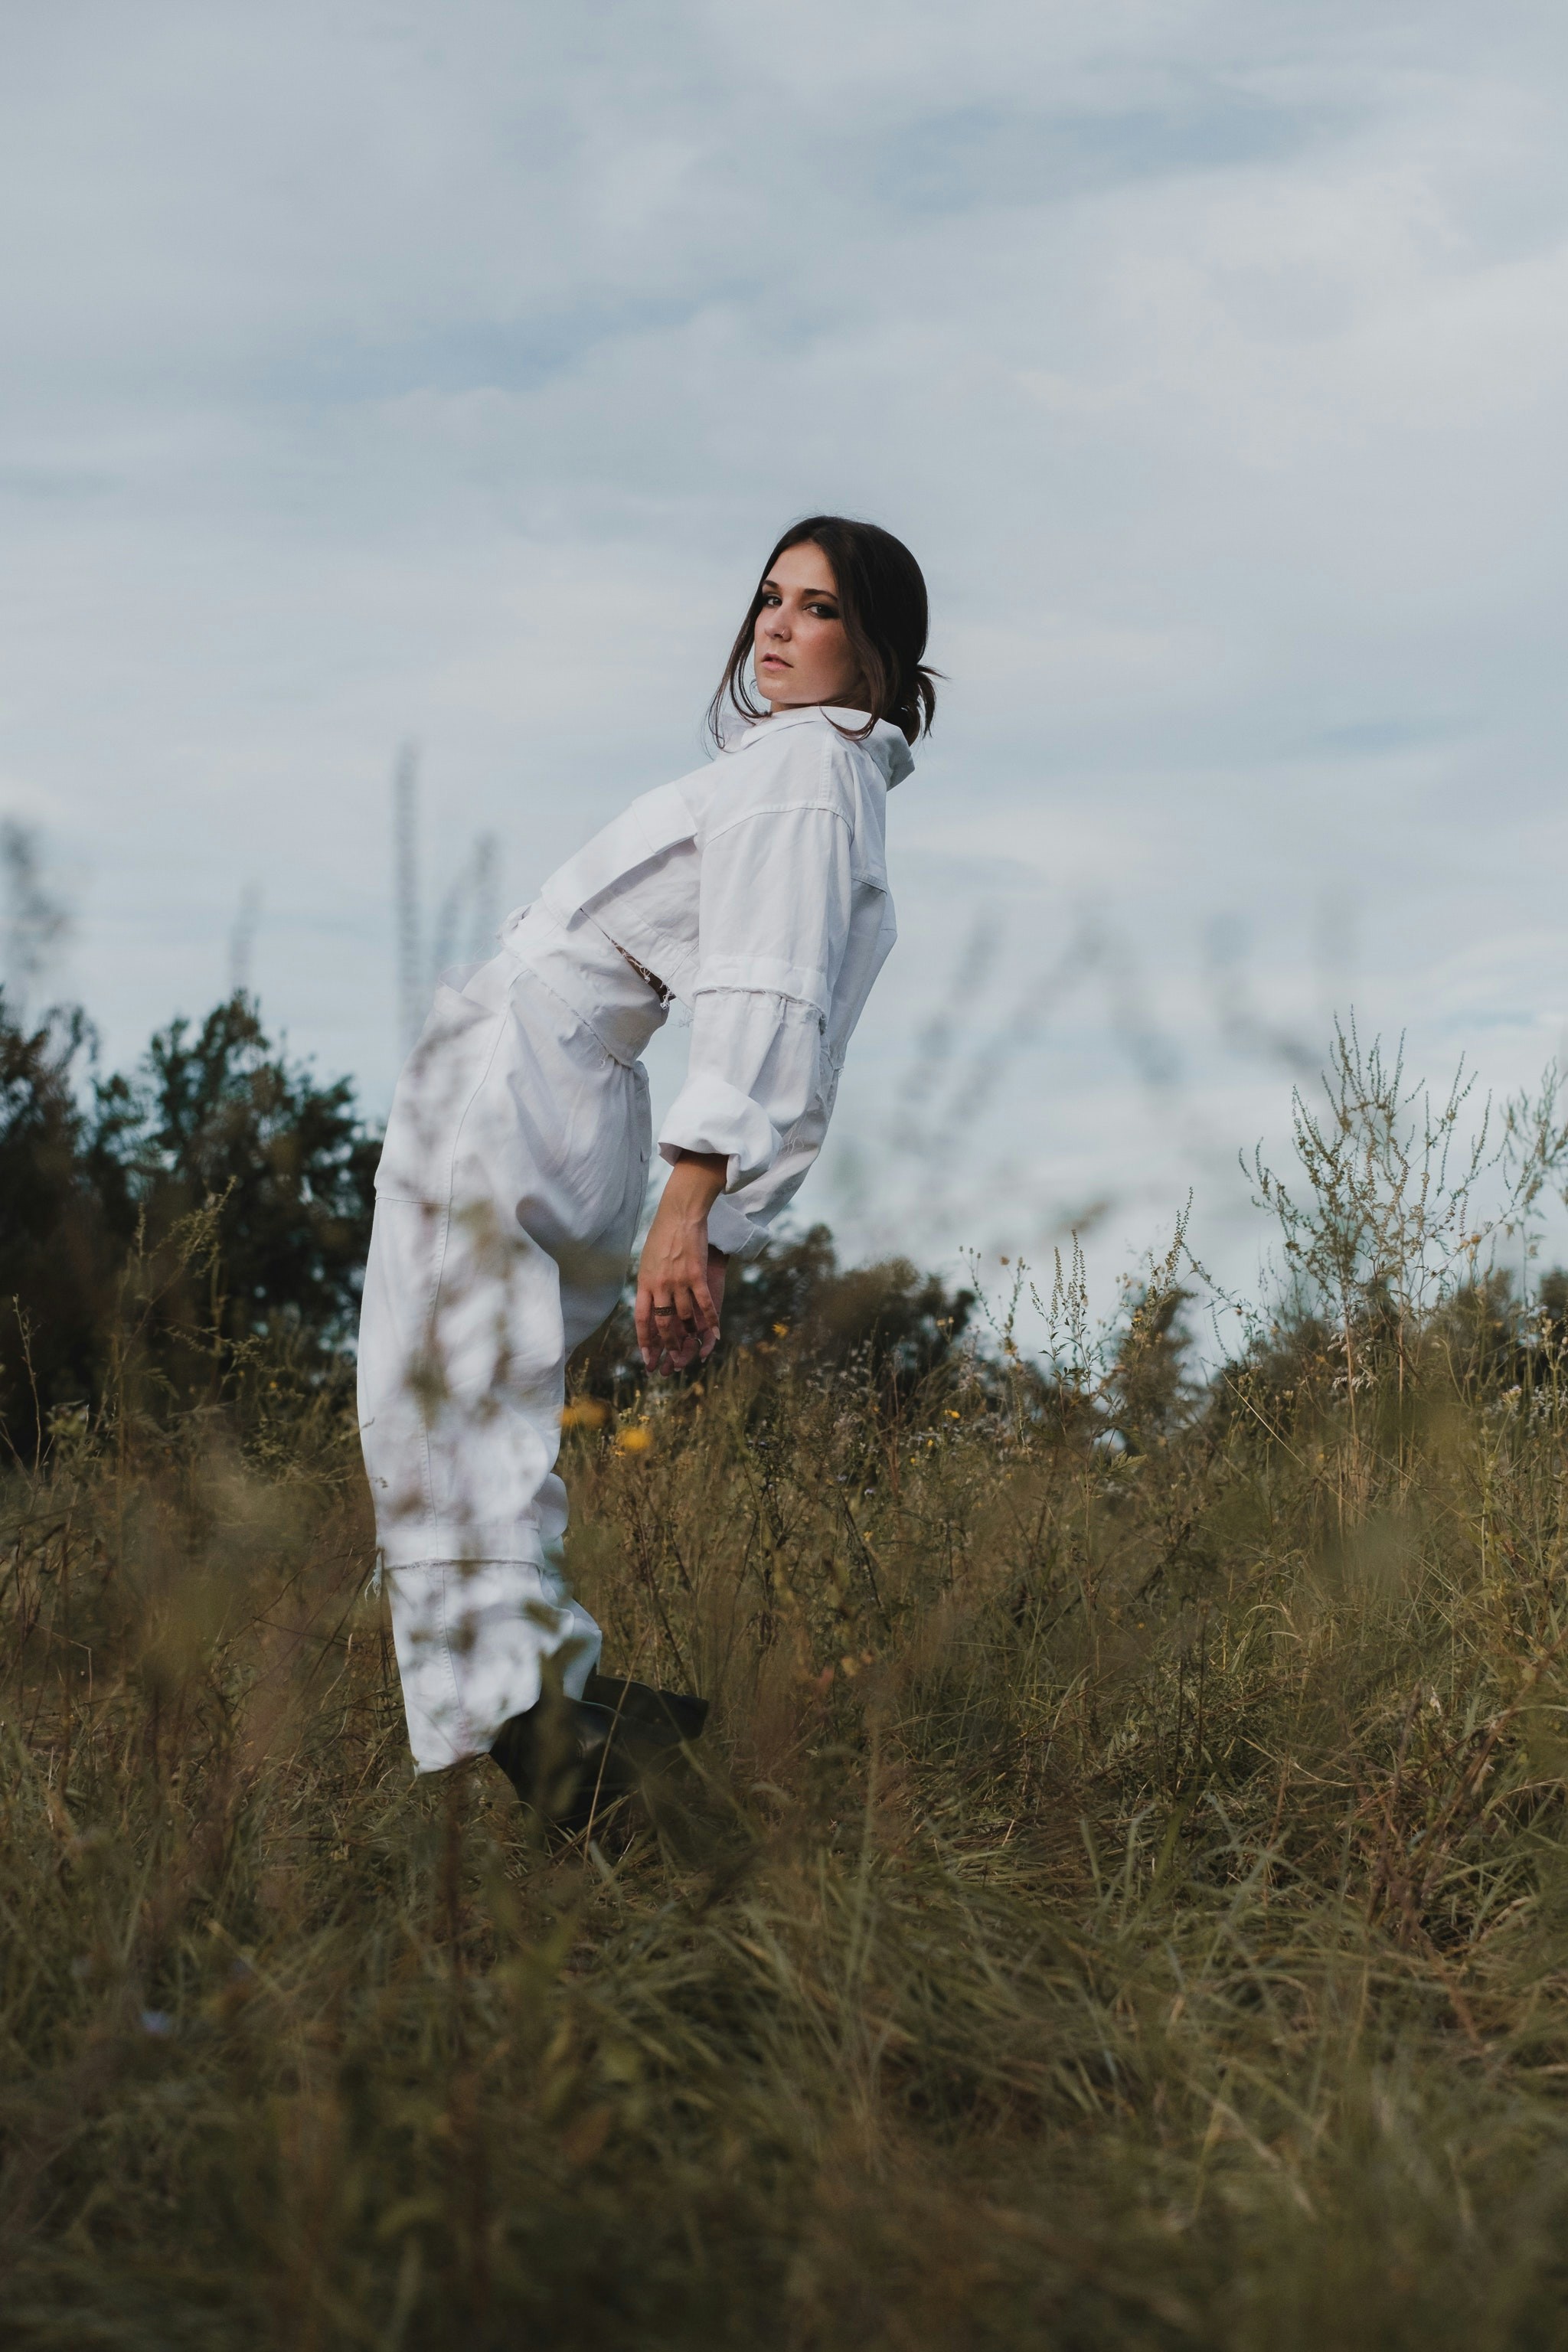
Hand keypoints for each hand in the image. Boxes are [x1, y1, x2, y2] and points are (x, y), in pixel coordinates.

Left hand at [635, 1153, 727, 1372]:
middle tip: (673, 1361)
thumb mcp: (647, 1261)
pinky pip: (704, 1305)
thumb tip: (647, 1301)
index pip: (641, 1320)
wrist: (679, 1213)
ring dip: (689, 1336)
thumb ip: (648, 1283)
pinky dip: (710, 1322)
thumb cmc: (662, 1235)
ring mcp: (677, 1281)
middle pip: (663, 1323)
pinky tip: (714, 1335)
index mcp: (643, 1282)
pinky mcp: (696, 1275)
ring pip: (684, 1317)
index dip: (645, 1342)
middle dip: (668, 1345)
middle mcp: (658, 1285)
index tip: (648, 1359)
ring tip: (693, 1350)